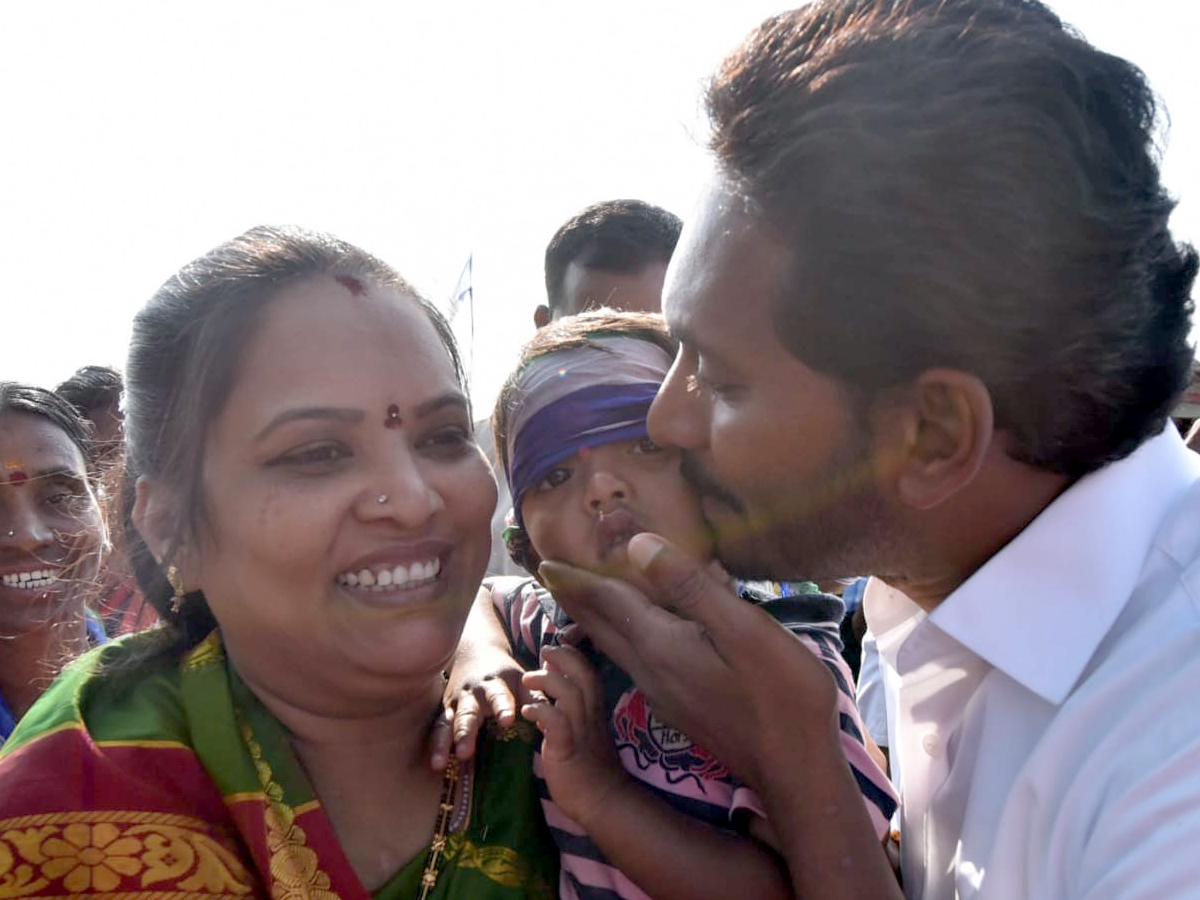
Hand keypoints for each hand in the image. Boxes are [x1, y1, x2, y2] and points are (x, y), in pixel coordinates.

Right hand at [431, 648, 529, 770]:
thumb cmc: (504, 673)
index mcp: (493, 685)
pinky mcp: (443, 712)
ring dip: (442, 743)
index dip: (502, 707)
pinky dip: (435, 746)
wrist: (475, 651)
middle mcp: (471, 695)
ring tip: (439, 764)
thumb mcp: (521, 680)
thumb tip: (555, 719)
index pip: (498, 696)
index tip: (507, 720)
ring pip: (445, 724)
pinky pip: (437, 730)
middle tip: (465, 752)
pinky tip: (435, 765)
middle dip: (465, 732)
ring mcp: (454, 704)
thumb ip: (535, 698)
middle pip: (467, 714)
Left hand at [521, 644, 630, 830]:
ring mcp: (581, 732)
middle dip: (564, 658)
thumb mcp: (584, 731)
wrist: (603, 800)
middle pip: (584, 675)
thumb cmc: (590, 766)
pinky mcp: (567, 750)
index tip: (557, 648)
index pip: (590, 673)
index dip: (574, 656)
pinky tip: (527, 712)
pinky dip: (542, 711)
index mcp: (595, 710)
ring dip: (547, 681)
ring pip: (571, 694)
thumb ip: (572, 710)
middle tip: (544, 651)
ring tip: (527, 680)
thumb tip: (554, 690)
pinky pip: (557, 724)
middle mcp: (591, 716)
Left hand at [538, 533, 842, 789]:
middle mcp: (651, 669)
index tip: (545, 562)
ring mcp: (664, 692)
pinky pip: (635, 660)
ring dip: (593, 620)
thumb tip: (637, 546)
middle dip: (575, 598)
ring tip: (581, 600)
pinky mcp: (679, 706)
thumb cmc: (781, 696)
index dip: (577, 578)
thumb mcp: (743, 630)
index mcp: (661, 645)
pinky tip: (634, 636)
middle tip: (549, 576)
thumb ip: (689, 587)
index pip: (607, 602)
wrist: (793, 771)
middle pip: (601, 626)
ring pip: (615, 646)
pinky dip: (620, 638)